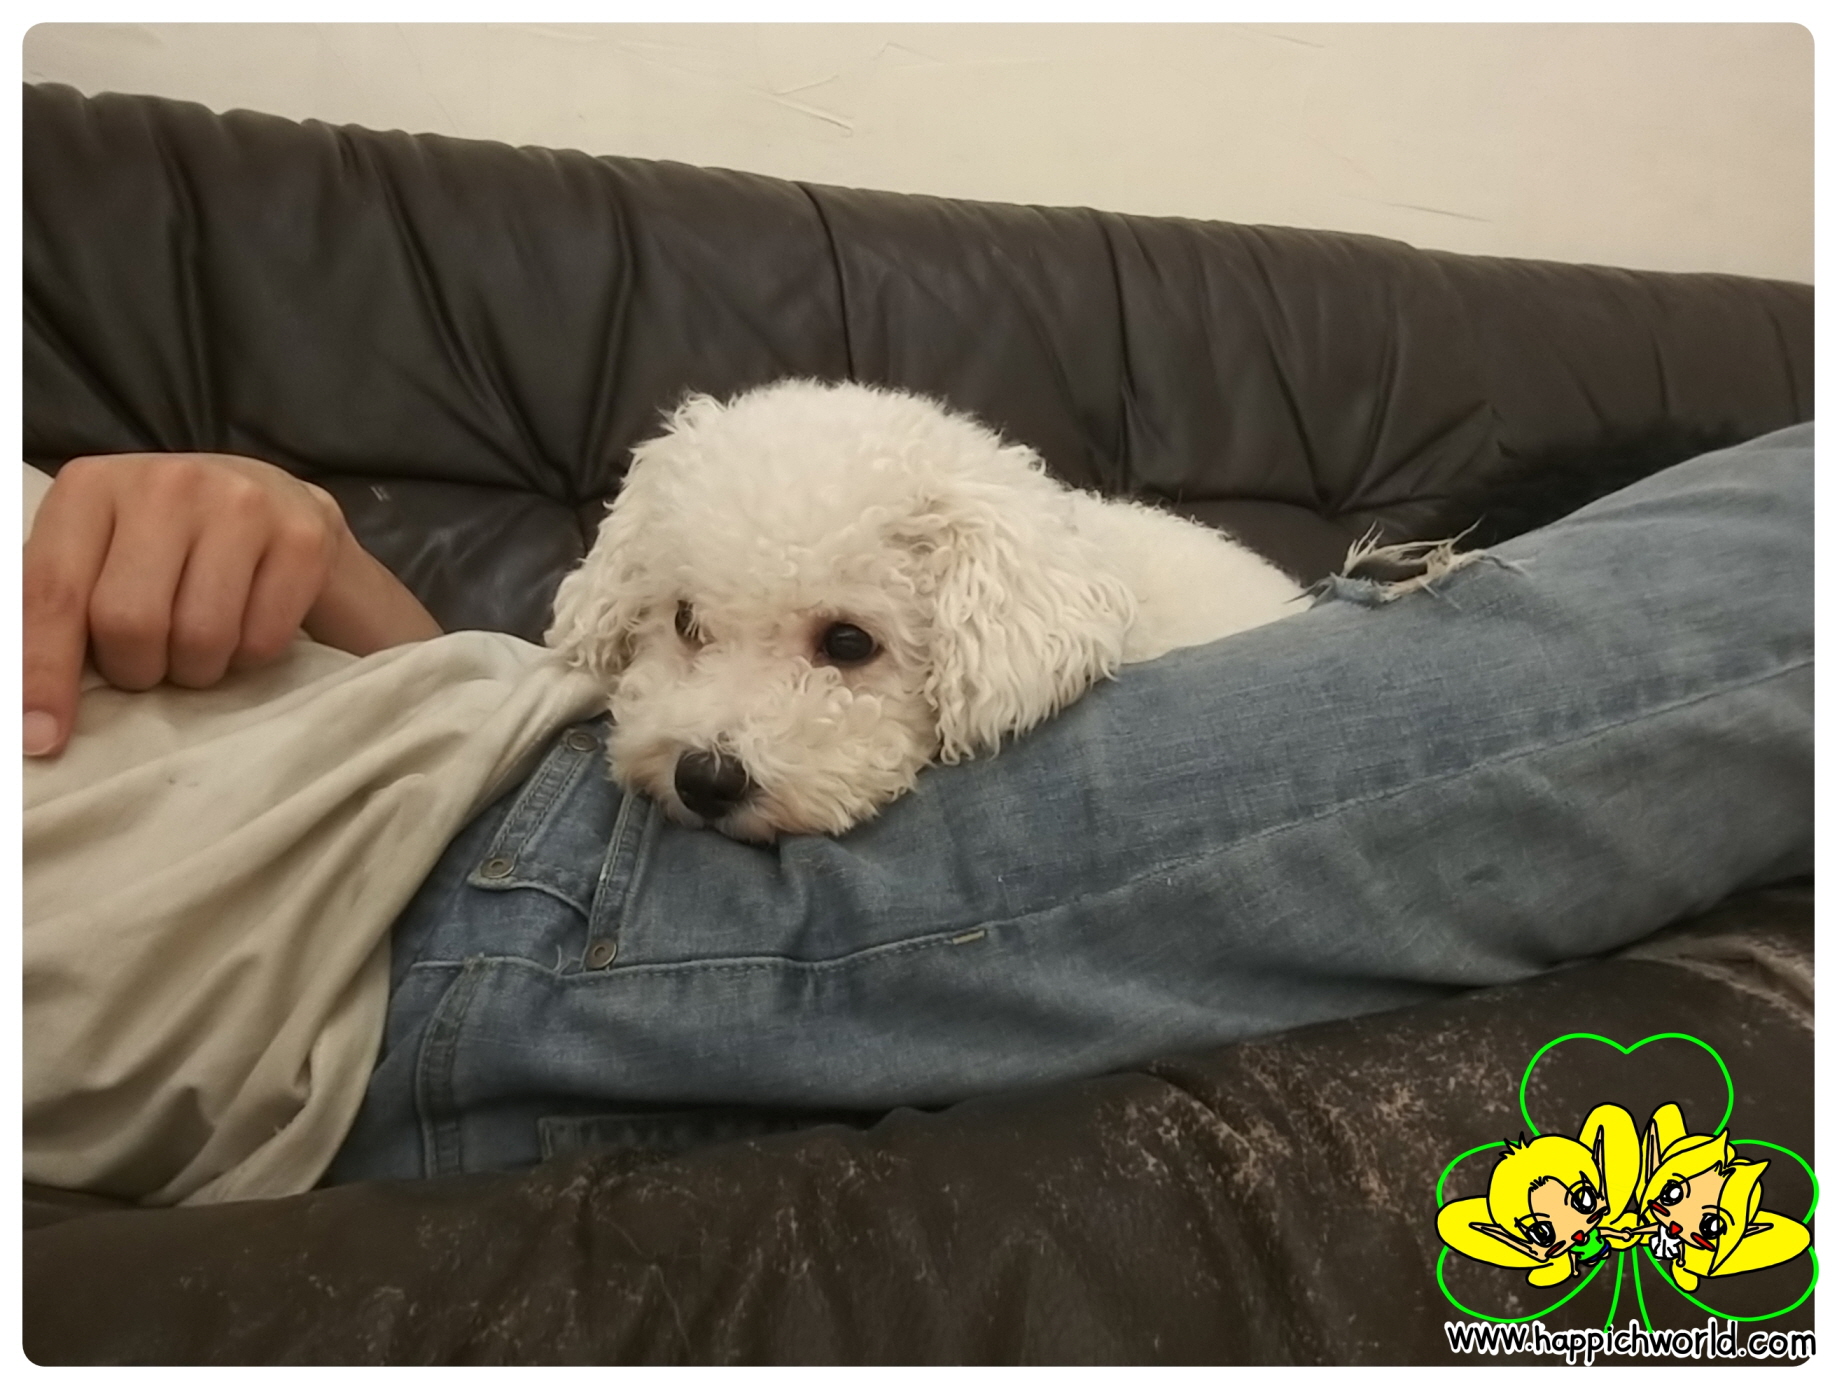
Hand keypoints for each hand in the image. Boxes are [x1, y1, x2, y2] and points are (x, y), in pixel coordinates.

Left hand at [23, 452, 439, 757]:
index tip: (43, 740)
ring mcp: (243, 501)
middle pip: (130, 621)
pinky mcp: (306, 535)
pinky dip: (254, 657)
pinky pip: (263, 638)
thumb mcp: (100, 565)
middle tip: (153, 663)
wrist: (287, 513)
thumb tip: (28, 719)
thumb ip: (55, 617)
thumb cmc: (176, 555)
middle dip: (140, 669)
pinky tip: (252, 625)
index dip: (44, 671)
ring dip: (200, 668)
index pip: (54, 591)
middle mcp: (166, 481)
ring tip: (204, 645)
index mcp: (91, 487)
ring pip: (202, 636)